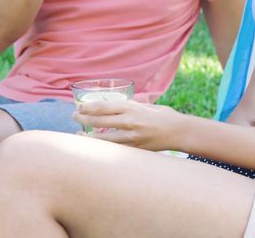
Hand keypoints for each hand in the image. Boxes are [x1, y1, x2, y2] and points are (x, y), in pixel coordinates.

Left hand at [73, 99, 188, 150]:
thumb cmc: (162, 116)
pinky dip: (103, 147)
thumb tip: (112, 106)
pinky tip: (95, 146)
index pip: (103, 107)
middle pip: (99, 121)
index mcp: (131, 108)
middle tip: (75, 117)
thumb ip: (129, 106)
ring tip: (78, 135)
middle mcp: (129, 122)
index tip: (79, 107)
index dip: (87, 108)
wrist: (179, 132)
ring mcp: (131, 138)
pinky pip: (114, 149)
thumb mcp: (145, 105)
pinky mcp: (135, 149)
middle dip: (83, 119)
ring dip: (88, 137)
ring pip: (103, 139)